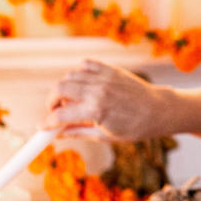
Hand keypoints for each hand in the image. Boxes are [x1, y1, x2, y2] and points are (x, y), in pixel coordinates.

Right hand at [43, 59, 172, 141]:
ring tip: (70, 100)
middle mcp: (97, 91)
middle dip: (50, 102)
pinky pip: (84, 65)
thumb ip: (78, 132)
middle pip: (59, 89)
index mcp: (96, 111)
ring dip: (64, 88)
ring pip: (69, 76)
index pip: (60, 115)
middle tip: (54, 111)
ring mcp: (103, 77)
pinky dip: (78, 74)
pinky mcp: (110, 69)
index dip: (46, 122)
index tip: (41, 127)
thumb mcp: (105, 135)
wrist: (159, 110)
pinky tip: (82, 85)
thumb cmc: (134, 127)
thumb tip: (57, 135)